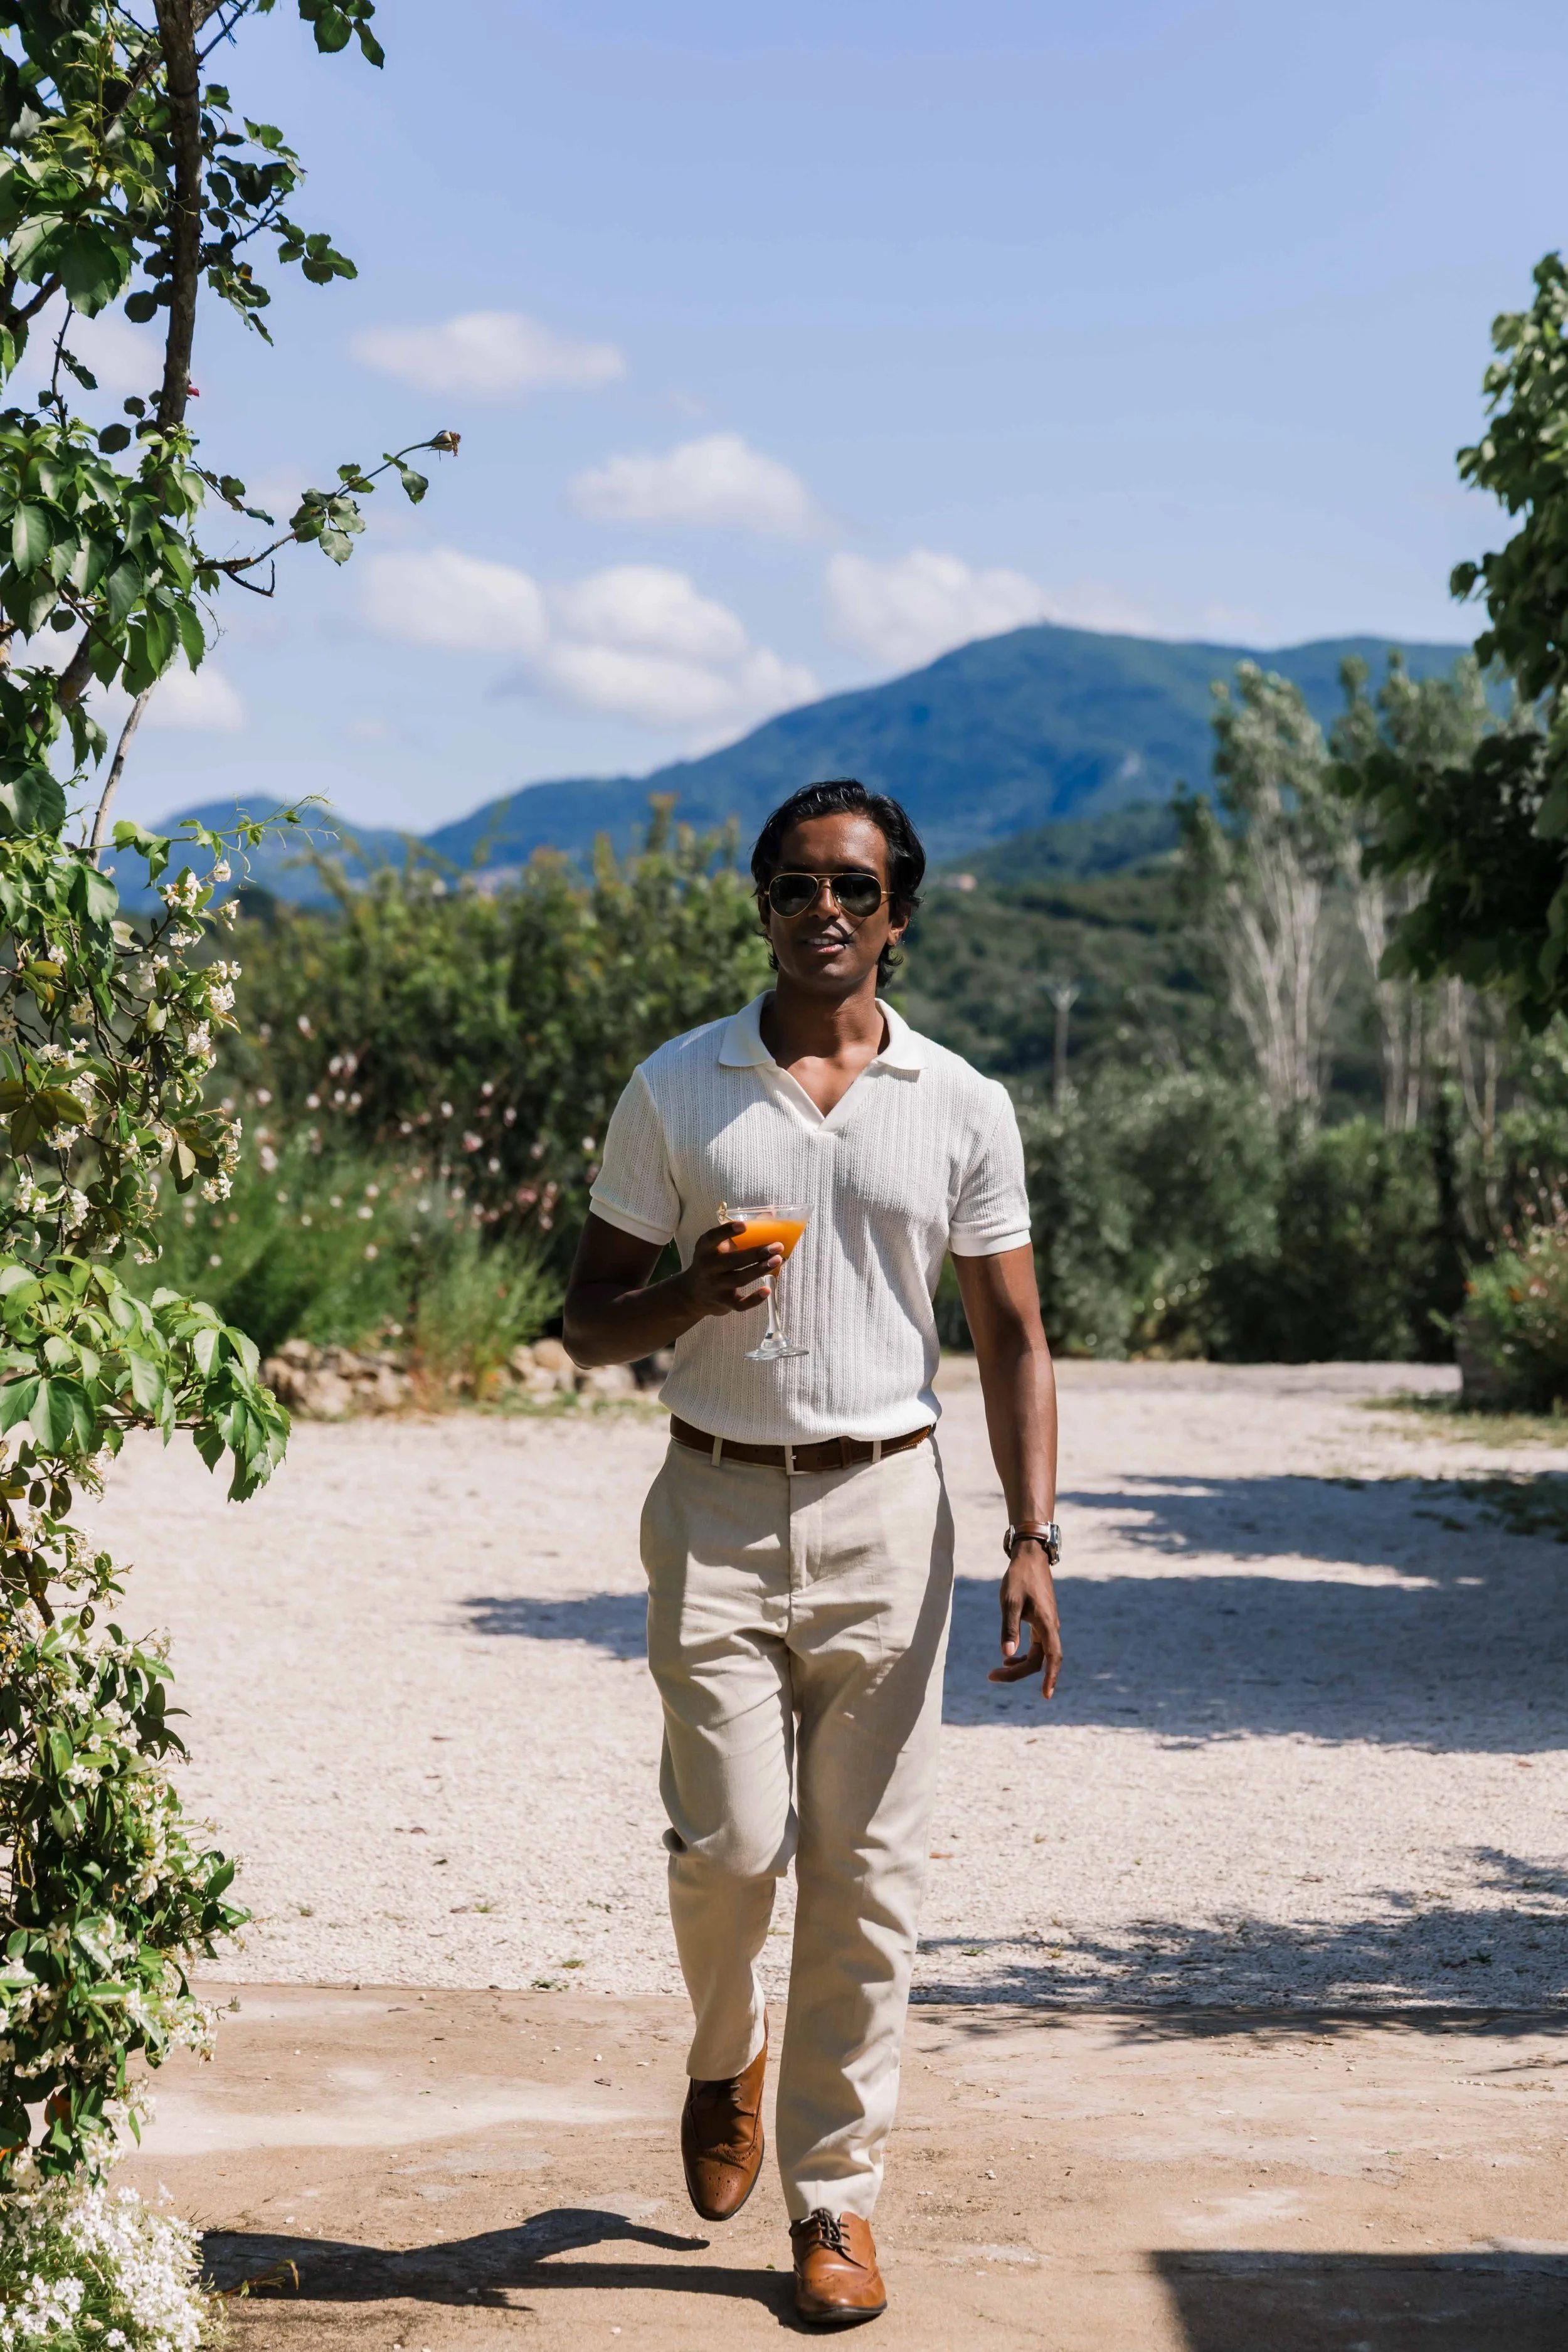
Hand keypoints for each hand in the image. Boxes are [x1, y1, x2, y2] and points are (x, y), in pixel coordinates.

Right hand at [678, 1219, 784, 1320]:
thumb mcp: (717, 1247)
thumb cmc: (712, 1262)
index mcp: (704, 1249)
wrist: (692, 1294)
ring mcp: (715, 1287)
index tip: (744, 1226)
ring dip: (760, 1269)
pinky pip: (740, 1304)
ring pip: (739, 1279)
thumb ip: (739, 1233)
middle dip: (756, 1253)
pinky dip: (754, 1299)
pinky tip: (767, 1290)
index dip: (726, 1231)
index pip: (711, 1238)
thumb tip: (770, 1213)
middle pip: (732, 1260)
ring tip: (777, 1260)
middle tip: (777, 1246)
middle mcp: (707, 1268)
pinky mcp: (723, 1303)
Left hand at [989, 1541, 1062, 1698]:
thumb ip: (1009, 1628)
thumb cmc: (1019, 1577)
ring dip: (1019, 1665)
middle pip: (1039, 1660)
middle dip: (1017, 1673)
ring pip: (1037, 1654)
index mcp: (1046, 1623)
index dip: (1051, 1678)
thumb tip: (1006, 1654)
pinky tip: (1008, 1656)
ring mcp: (1047, 1625)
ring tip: (996, 1671)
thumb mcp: (1010, 1602)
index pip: (1053, 1658)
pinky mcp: (1041, 1621)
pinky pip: (1036, 1646)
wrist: (1030, 1557)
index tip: (1045, 1695)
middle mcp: (1050, 1627)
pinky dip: (1022, 1654)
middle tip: (991, 1676)